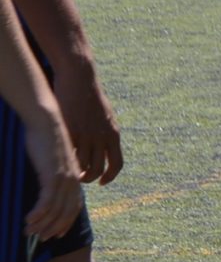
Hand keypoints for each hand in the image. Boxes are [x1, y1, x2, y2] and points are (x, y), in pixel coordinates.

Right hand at [20, 112, 81, 239]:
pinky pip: (47, 200)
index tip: (56, 234)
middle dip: (53, 228)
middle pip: (66, 213)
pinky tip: (28, 220)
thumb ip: (50, 176)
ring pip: (56, 209)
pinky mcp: (53, 175)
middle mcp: (73, 181)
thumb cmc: (45, 139)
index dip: (65, 222)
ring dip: (42, 223)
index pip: (73, 207)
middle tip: (40, 238)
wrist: (47, 120)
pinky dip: (39, 213)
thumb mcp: (51, 161)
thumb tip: (44, 185)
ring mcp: (64, 178)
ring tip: (28, 232)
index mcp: (74, 178)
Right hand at [53, 66, 121, 183]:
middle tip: (80, 179)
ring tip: (69, 172)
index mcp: (114, 134)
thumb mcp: (105, 116)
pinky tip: (62, 160)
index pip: (117, 164)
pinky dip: (66, 160)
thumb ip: (105, 132)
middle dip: (90, 178)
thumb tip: (103, 148)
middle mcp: (102, 137)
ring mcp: (85, 134)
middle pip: (98, 169)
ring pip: (82, 165)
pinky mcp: (69, 130)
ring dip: (76, 172)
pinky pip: (69, 153)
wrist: (79, 79)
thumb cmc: (90, 96)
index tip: (102, 182)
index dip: (110, 177)